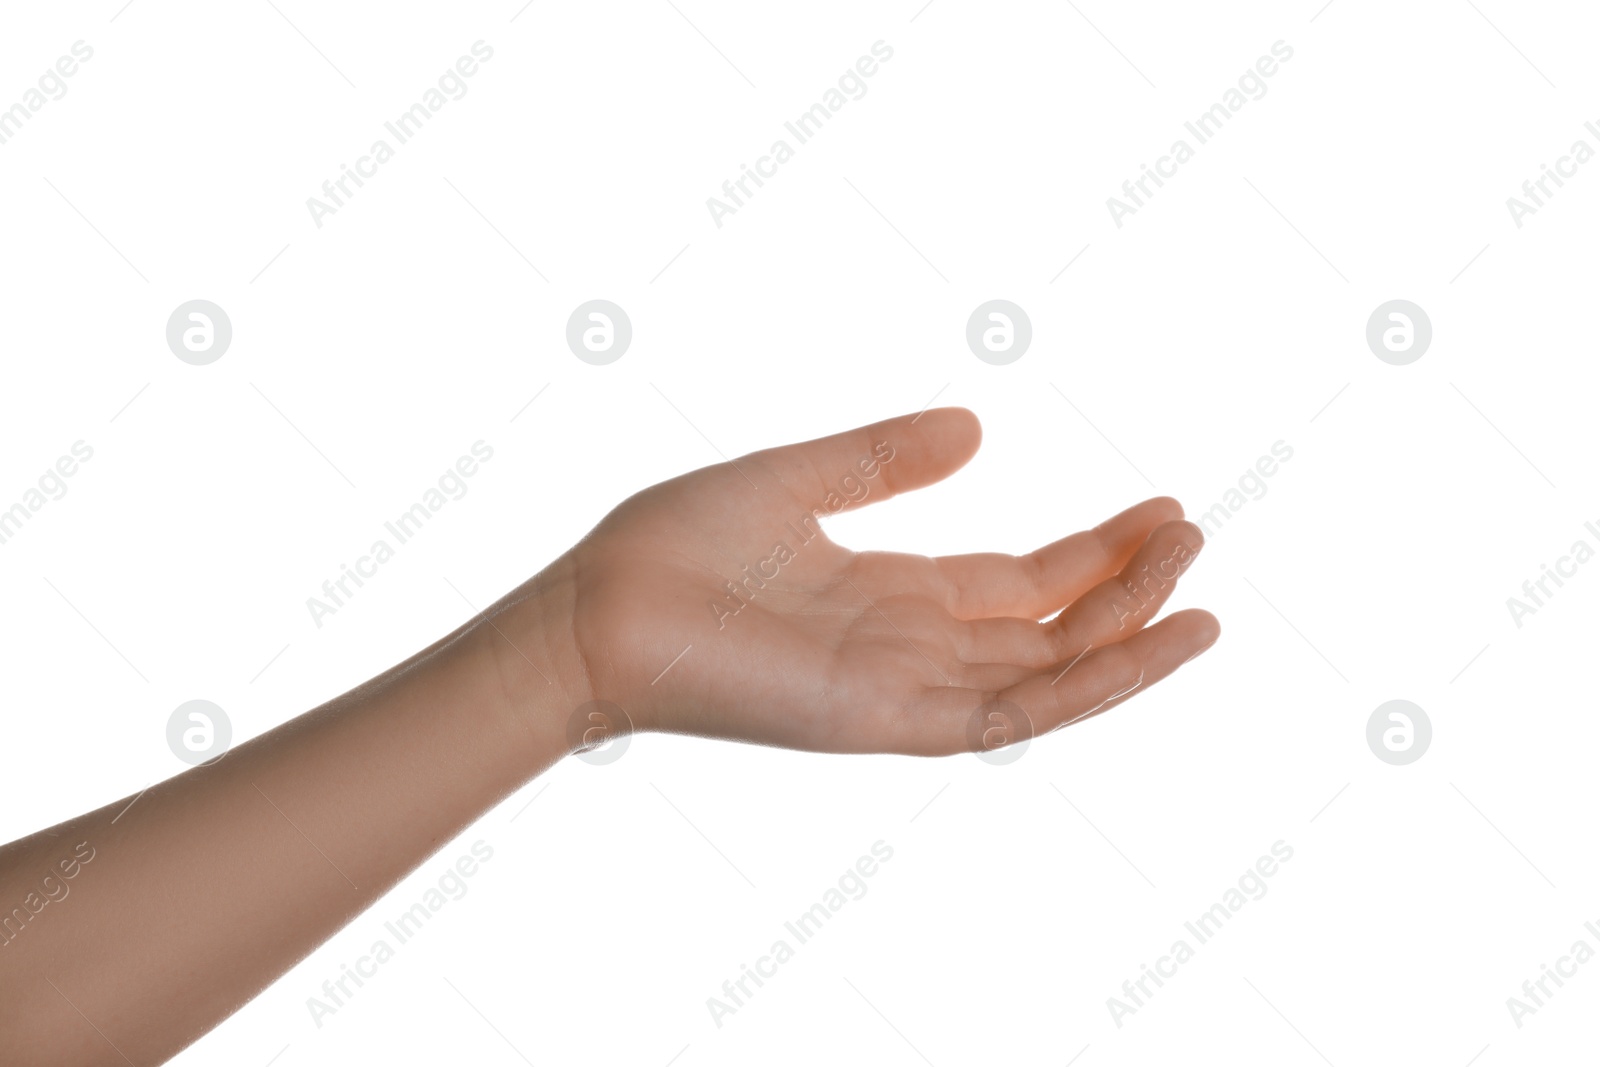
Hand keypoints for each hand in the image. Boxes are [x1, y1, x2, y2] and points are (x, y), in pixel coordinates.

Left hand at [511, 408, 1218, 755]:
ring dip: (1126, 637)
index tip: (1159, 509)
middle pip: (1048, 629)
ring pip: (1047, 677)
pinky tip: (1154, 645)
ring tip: (1200, 590)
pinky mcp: (889, 720)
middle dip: (1124, 586)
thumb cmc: (670, 549)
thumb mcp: (794, 480)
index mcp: (891, 596)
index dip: (1092, 551)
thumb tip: (976, 425)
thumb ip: (882, 459)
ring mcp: (906, 691)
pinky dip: (1089, 687)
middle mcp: (911, 649)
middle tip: (1193, 532)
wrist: (595, 610)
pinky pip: (1012, 715)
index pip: (1017, 582)